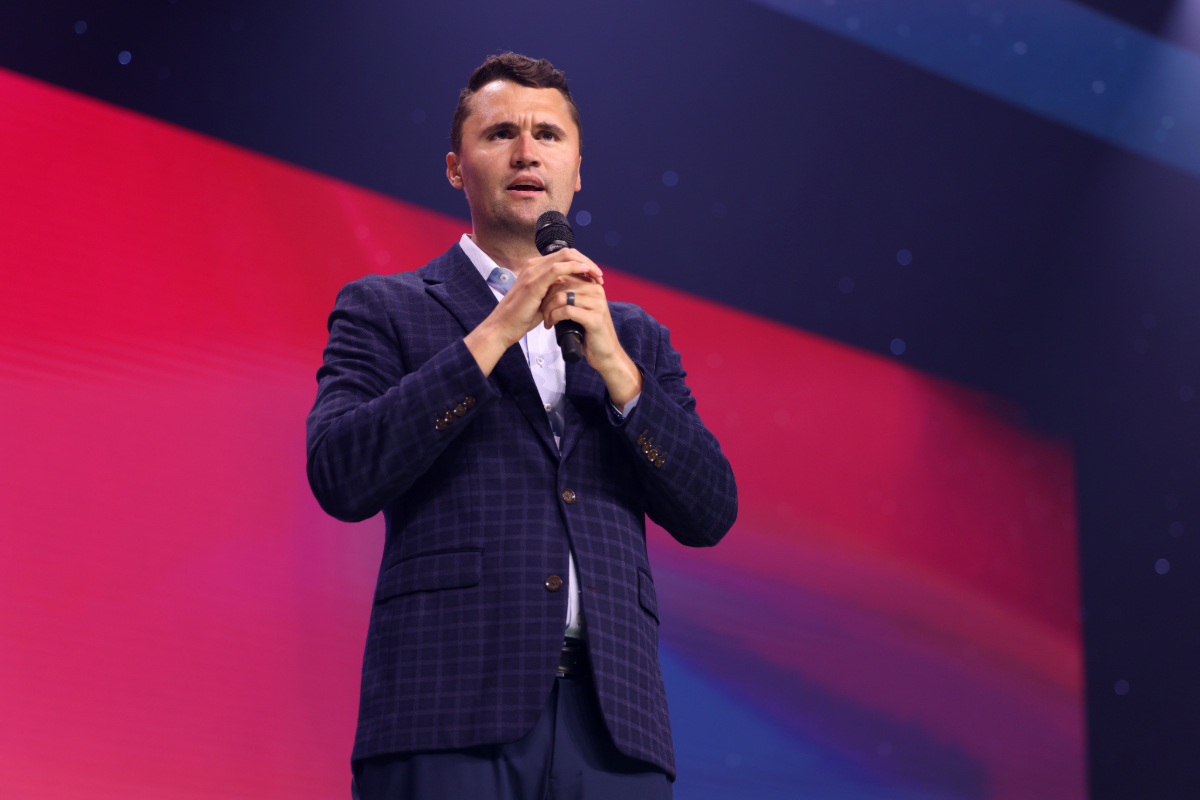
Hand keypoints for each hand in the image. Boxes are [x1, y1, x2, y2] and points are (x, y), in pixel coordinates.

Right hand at [464, 248, 602, 377]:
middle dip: (587, 261)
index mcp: (535, 268)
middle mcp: (533, 266)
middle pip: (567, 252)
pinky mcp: (533, 283)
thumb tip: (570, 291)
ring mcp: (532, 272)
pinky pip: (557, 268)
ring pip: (565, 256)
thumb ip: (553, 291)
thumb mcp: (541, 300)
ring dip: (585, 264)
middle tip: (599, 275)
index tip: (594, 275)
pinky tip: (585, 273)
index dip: (582, 263)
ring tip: (597, 275)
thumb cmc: (520, 318)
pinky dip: (574, 268)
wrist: (502, 328)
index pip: (564, 257)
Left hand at [540, 264, 641, 408]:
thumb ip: (570, 296)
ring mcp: (597, 304)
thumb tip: (548, 286)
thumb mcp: (579, 310)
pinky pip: (567, 310)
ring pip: (562, 296)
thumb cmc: (589, 334)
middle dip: (546, 299)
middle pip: (561, 285)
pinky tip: (552, 324)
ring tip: (548, 321)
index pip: (564, 276)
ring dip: (549, 309)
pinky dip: (555, 316)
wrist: (605, 354)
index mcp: (592, 286)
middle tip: (542, 314)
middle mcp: (596, 291)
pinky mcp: (595, 318)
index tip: (542, 303)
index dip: (548, 288)